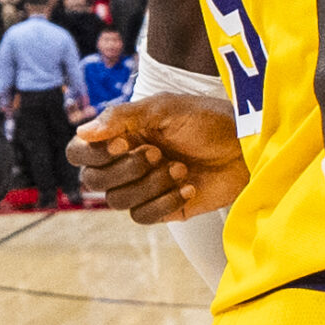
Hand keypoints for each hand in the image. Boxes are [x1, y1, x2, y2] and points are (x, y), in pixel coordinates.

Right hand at [69, 95, 247, 220]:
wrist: (246, 147)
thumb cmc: (208, 120)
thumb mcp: (165, 108)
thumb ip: (122, 116)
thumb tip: (82, 131)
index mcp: (120, 135)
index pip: (79, 153)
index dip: (93, 154)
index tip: (123, 143)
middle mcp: (125, 162)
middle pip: (93, 181)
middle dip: (126, 169)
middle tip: (158, 153)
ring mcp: (143, 187)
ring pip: (118, 201)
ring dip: (151, 185)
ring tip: (182, 168)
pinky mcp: (162, 208)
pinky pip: (143, 216)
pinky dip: (165, 202)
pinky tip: (189, 187)